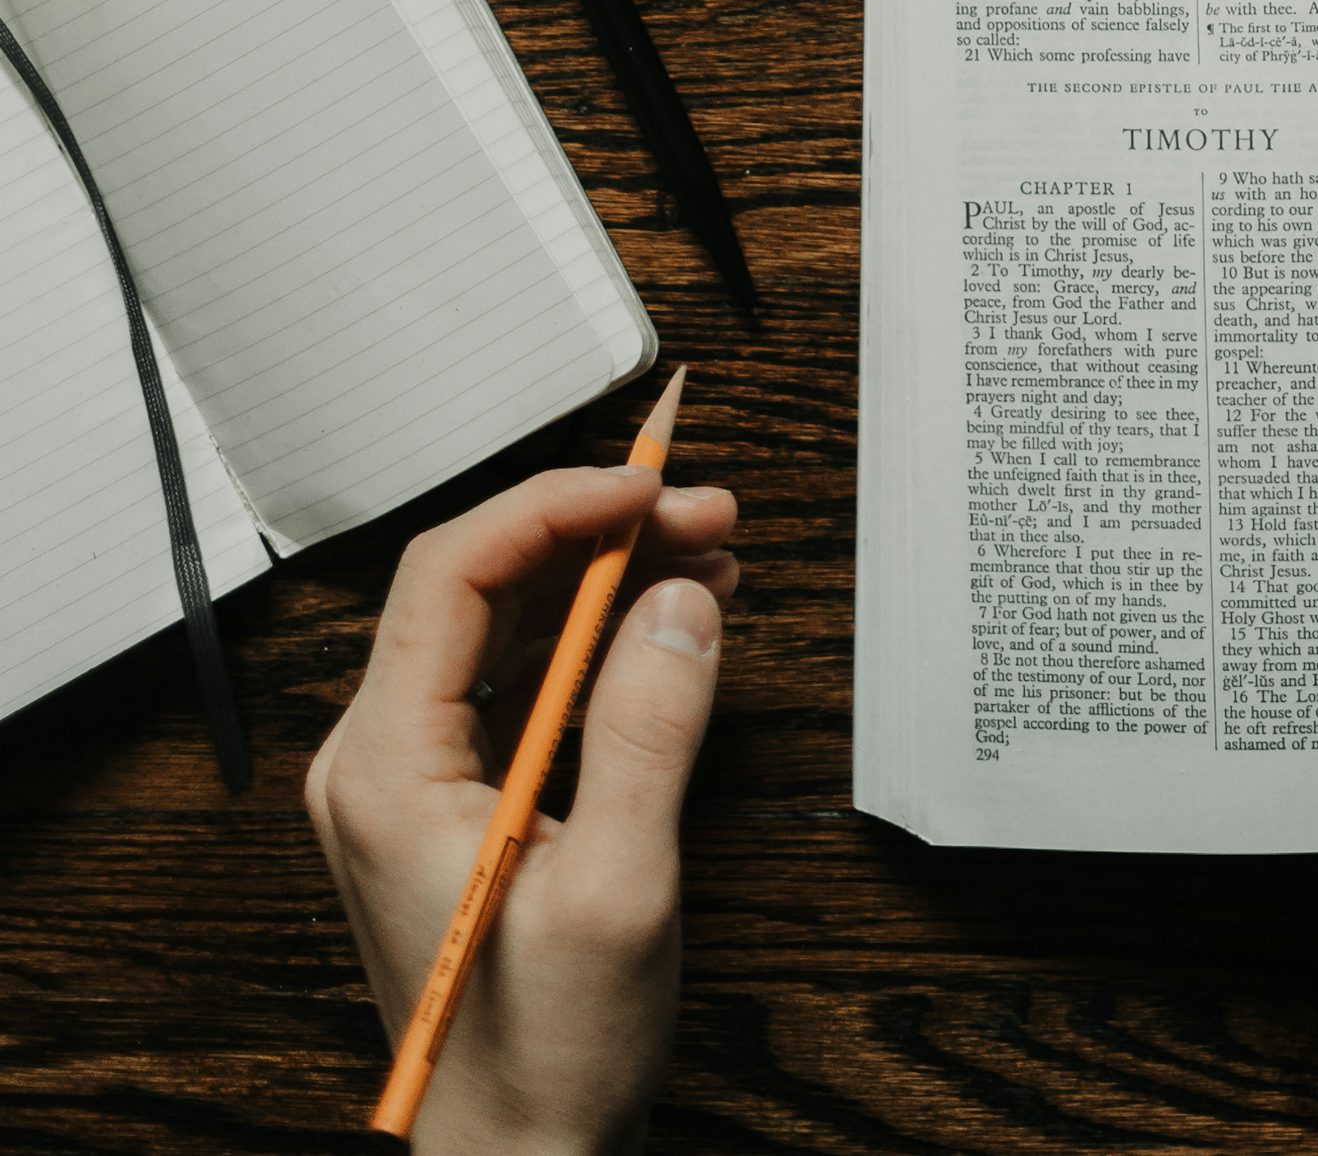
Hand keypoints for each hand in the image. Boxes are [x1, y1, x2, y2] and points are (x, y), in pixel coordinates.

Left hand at [306, 459, 738, 1155]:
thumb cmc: (543, 1061)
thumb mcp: (617, 892)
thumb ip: (648, 731)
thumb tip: (680, 599)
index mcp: (385, 771)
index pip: (452, 572)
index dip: (556, 505)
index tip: (651, 487)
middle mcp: (377, 762)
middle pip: (480, 583)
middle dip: (600, 530)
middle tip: (709, 513)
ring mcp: (408, 782)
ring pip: (503, 622)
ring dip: (606, 576)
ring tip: (710, 554)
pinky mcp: (449, 803)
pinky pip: (515, 679)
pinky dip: (594, 636)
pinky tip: (670, 621)